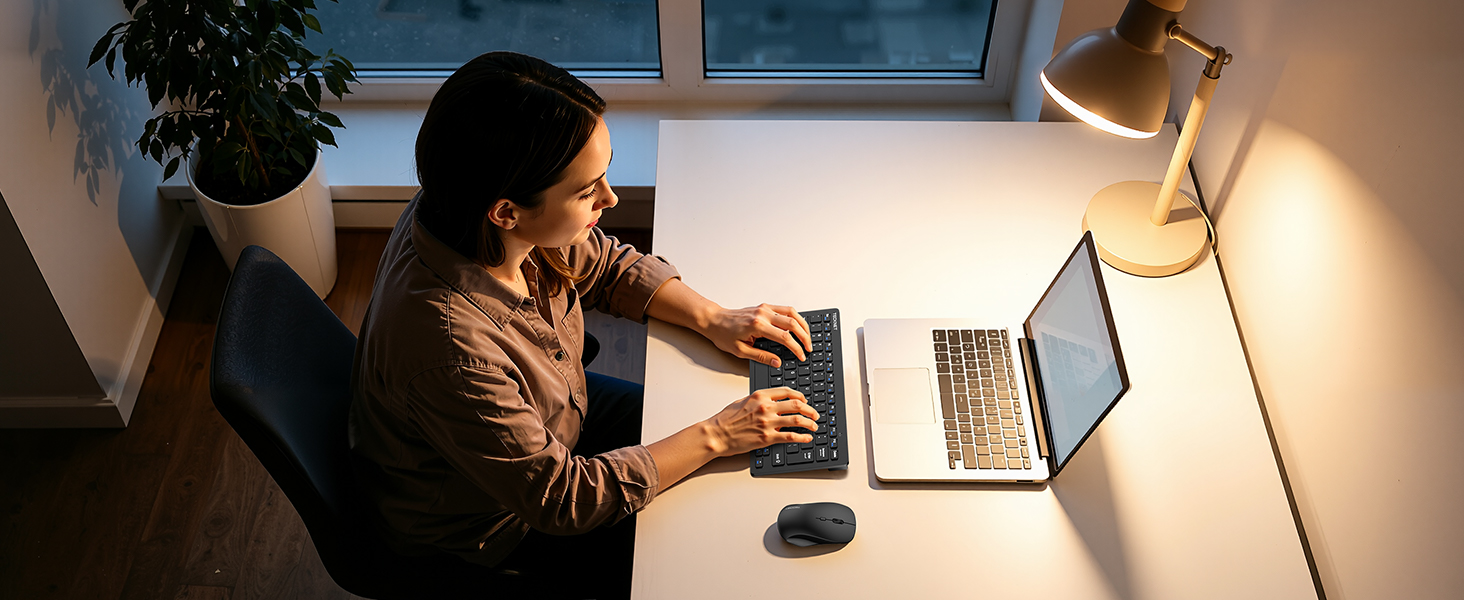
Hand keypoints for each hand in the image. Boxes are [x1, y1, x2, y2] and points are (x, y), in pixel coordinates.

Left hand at [702, 303, 812, 367]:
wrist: (714, 320)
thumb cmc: (723, 334)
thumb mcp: (740, 351)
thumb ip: (760, 357)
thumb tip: (777, 362)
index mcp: (757, 326)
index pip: (784, 337)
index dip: (796, 348)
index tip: (801, 355)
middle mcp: (763, 314)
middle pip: (792, 323)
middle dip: (804, 336)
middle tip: (809, 348)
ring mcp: (764, 308)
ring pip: (792, 313)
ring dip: (803, 325)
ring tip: (808, 337)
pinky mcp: (764, 307)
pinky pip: (785, 309)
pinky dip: (795, 317)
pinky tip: (798, 325)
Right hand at [703, 388, 819, 455]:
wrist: (717, 434)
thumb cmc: (726, 419)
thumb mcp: (743, 401)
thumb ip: (759, 399)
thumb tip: (772, 401)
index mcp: (760, 395)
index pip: (787, 392)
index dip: (800, 396)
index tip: (804, 400)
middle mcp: (766, 407)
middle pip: (797, 404)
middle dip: (810, 410)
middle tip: (815, 414)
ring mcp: (768, 422)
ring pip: (797, 419)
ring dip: (810, 423)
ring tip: (814, 426)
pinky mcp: (767, 438)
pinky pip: (790, 436)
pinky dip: (802, 437)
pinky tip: (807, 438)